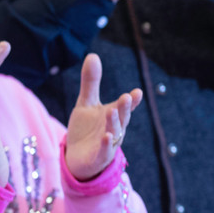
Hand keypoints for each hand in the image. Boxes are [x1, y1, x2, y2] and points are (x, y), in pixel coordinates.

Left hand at [65, 53, 142, 181]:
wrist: (76, 157)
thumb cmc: (85, 129)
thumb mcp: (86, 103)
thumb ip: (91, 82)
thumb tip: (93, 55)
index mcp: (114, 115)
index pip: (125, 106)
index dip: (132, 101)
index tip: (137, 92)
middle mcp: (115, 129)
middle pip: (122, 118)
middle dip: (124, 108)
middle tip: (126, 97)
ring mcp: (108, 143)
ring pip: (114, 133)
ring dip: (114, 123)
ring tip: (112, 111)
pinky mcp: (99, 156)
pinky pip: (105, 150)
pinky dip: (106, 144)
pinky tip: (106, 136)